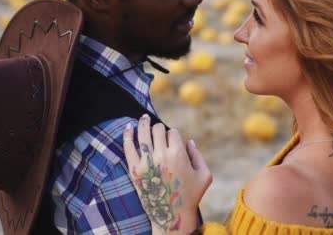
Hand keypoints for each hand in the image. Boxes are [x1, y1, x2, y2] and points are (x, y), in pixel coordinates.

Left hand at [123, 114, 211, 233]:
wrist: (171, 215)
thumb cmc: (191, 196)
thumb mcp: (204, 175)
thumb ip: (198, 155)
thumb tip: (189, 141)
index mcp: (178, 154)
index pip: (172, 132)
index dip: (173, 134)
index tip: (172, 140)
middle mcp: (161, 155)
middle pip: (157, 130)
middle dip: (158, 127)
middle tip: (158, 129)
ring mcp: (146, 162)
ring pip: (142, 134)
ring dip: (143, 123)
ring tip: (143, 117)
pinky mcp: (134, 170)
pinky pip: (128, 148)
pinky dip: (127, 135)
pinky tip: (128, 127)